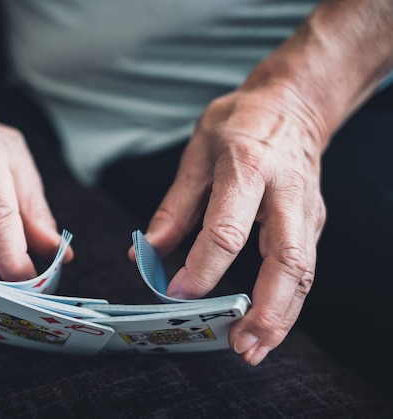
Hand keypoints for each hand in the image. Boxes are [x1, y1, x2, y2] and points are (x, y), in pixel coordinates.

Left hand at [144, 84, 326, 364]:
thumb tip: (146, 253)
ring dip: (281, 316)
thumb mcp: (196, 153)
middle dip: (265, 310)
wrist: (293, 103)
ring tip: (253, 347)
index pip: (226, 230)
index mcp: (248, 167)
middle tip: (239, 345)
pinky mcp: (313, 222)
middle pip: (286, 261)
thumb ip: (173, 207)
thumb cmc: (240, 122)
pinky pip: (304, 268)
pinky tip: (267, 323)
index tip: (178, 295)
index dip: (203, 269)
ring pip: (303, 272)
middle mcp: (286, 192)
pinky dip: (288, 302)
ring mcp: (306, 209)